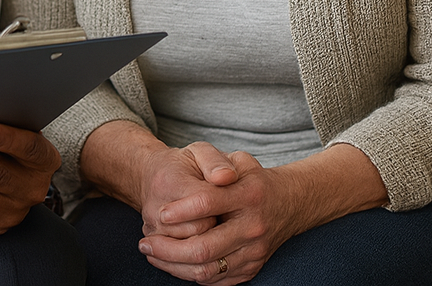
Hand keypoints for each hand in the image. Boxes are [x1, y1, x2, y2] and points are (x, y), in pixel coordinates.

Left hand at [140, 145, 388, 284]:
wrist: (286, 203)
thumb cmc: (249, 177)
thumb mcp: (236, 158)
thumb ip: (217, 160)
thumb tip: (218, 177)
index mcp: (248, 194)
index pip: (208, 202)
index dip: (181, 210)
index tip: (161, 214)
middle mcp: (253, 226)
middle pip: (205, 246)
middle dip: (169, 248)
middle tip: (145, 243)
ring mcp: (254, 252)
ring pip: (209, 269)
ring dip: (174, 266)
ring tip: (151, 254)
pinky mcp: (252, 268)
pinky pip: (217, 279)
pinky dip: (190, 274)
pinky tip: (171, 263)